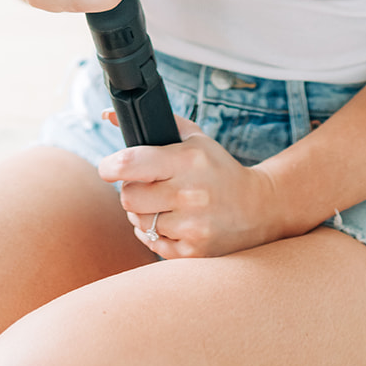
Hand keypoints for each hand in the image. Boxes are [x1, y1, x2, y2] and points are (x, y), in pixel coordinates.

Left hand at [98, 113, 282, 258]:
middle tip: (145, 186)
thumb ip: (155, 123)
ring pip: (138, 222)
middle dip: (131, 190)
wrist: (258, 207)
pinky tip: (172, 222)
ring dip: (143, 214)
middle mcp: (189, 194)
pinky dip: (156, 234)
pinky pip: (152, 243)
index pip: (129, 164)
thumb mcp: (194, 138)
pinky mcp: (194, 251)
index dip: (109, 166)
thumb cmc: (218, 168)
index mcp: (187, 160)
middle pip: (128, 197)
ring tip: (162, 205)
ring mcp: (192, 226)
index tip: (108, 168)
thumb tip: (107, 114)